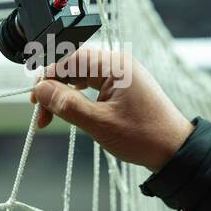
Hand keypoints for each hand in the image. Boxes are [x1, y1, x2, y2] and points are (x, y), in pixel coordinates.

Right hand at [31, 48, 193, 171]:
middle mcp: (118, 65)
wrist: (175, 151)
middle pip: (74, 66)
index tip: (35, 98)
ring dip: (64, 94)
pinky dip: (77, 97)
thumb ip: (67, 104)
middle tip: (40, 112)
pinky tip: (69, 111)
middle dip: (54, 87)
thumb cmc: (145, 137)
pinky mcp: (123, 88)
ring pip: (81, 76)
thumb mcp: (100, 123)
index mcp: (116, 66)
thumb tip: (41, 89)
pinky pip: (92, 85)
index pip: (71, 59)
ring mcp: (122, 76)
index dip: (48, 77)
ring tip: (50, 116)